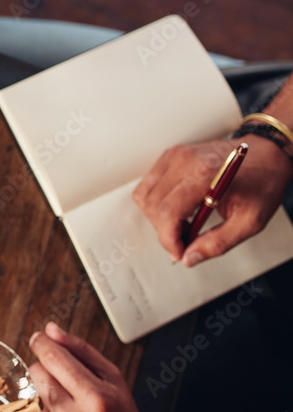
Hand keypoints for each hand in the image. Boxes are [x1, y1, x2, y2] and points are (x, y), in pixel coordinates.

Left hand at [28, 323, 161, 411]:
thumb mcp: (112, 378)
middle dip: (44, 369)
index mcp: (96, 399)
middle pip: (36, 375)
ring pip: (27, 395)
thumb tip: (50, 330)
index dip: (43, 344)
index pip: (54, 359)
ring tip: (61, 401)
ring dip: (38, 392)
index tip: (39, 339)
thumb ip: (80, 350)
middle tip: (59, 377)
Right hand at [132, 136, 292, 266]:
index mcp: (204, 174)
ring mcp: (175, 156)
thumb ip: (218, 243)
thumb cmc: (262, 182)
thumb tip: (190, 257)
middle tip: (185, 239)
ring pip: (144, 196)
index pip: (167, 212)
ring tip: (182, 222)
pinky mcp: (170, 155)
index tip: (178, 252)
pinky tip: (178, 207)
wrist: (267, 153)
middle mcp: (185, 161)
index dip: (168, 239)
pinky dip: (156, 202)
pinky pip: (147, 185)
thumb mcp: (250, 221)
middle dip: (165, 231)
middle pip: (153, 207)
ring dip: (158, 217)